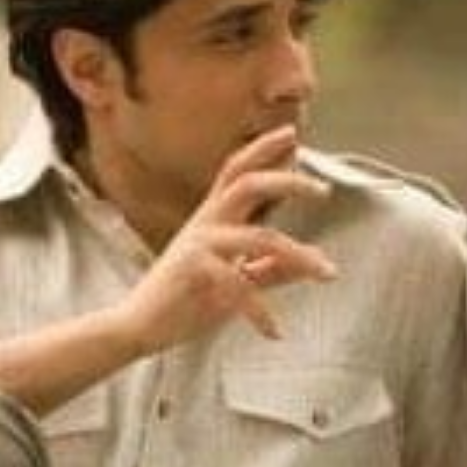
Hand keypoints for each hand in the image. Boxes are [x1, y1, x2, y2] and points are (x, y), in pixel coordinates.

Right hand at [117, 126, 336, 350]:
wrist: (136, 327)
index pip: (237, 172)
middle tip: (323, 190)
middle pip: (247, 184)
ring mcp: (198, 245)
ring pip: (261, 238)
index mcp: (212, 219)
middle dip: (287, 181)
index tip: (292, 133)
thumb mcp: (236, 281)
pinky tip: (275, 333)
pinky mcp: (194, 273)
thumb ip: (272, 269)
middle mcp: (205, 224)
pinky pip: (242, 287)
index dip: (263, 150)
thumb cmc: (184, 301)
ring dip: (300, 256)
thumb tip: (311, 262)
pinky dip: (262, 313)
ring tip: (329, 274)